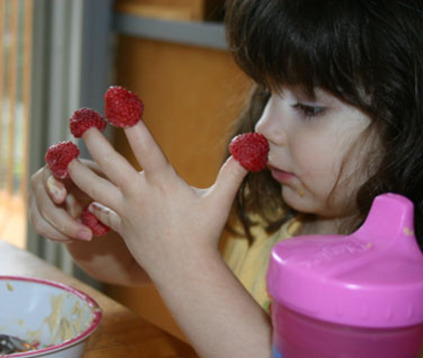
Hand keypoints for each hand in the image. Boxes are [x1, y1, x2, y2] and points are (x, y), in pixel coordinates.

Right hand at [28, 160, 100, 241]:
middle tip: (88, 235)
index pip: (51, 174)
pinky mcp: (35, 214)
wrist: (95, 197)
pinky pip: (43, 229)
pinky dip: (60, 236)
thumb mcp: (106, 181)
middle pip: (45, 203)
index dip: (54, 186)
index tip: (61, 197)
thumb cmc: (103, 184)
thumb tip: (107, 191)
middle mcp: (43, 180)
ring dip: (64, 232)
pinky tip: (76, 236)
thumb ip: (101, 183)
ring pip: (41, 220)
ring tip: (87, 236)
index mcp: (60, 166)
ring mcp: (36, 198)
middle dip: (65, 222)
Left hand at [67, 122, 247, 279]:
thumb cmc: (203, 234)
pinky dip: (90, 199)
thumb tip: (252, 146)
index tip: (117, 99)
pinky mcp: (119, 226)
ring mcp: (125, 211)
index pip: (145, 146)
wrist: (183, 271)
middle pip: (106, 161)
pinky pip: (97, 209)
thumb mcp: (220, 201)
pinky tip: (87, 193)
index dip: (131, 121)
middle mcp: (138, 194)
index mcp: (163, 183)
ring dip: (77, 168)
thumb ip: (233, 171)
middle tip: (80, 120)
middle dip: (91, 137)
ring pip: (90, 185)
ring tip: (66, 154)